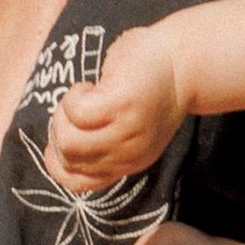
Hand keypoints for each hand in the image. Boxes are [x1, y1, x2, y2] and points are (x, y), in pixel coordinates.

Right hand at [48, 22, 188, 186]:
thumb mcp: (128, 126)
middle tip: (77, 105)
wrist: (186, 60)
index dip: (58, 162)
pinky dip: (74, 95)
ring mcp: (127, 131)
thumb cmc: (150, 86)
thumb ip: (103, 142)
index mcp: (129, 163)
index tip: (62, 135)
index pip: (79, 183)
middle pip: (68, 159)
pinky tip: (90, 85)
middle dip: (59, 129)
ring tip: (83, 96)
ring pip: (68, 140)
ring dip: (64, 113)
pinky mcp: (122, 104)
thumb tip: (60, 144)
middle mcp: (129, 155)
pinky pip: (77, 112)